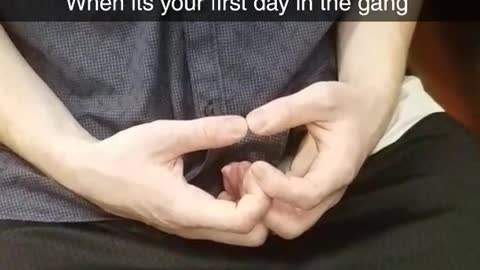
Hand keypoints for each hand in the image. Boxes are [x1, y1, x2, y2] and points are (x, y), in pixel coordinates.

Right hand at [57, 116, 269, 246]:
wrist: (91, 174)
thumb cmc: (124, 154)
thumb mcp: (164, 136)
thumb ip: (206, 131)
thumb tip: (244, 125)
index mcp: (187, 210)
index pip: (245, 222)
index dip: (261, 196)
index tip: (253, 165)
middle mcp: (192, 228)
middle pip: (251, 235)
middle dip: (260, 202)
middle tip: (247, 169)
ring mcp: (190, 229)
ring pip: (240, 232)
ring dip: (247, 202)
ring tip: (233, 169)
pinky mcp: (187, 223)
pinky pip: (224, 224)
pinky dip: (235, 202)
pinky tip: (222, 175)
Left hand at [223, 81, 397, 238]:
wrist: (365, 111)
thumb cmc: (345, 104)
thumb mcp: (321, 97)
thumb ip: (288, 109)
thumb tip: (252, 124)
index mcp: (336, 171)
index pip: (306, 196)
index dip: (276, 187)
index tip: (256, 165)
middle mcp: (327, 192)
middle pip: (293, 224)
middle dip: (264, 208)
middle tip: (246, 176)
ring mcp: (315, 196)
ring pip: (285, 223)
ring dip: (259, 208)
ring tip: (241, 177)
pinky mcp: (303, 192)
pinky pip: (280, 210)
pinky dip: (260, 201)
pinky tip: (244, 177)